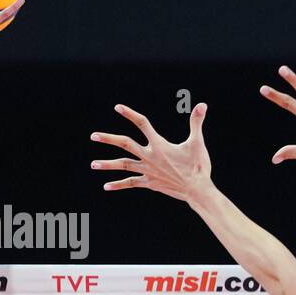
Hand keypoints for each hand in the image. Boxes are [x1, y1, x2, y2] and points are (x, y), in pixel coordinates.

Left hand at [90, 102, 211, 202]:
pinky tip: (106, 186)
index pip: (142, 124)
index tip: (117, 108)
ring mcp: (148, 170)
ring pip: (123, 165)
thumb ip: (196, 123)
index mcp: (159, 144)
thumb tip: (203, 105)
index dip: (130, 114)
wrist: (197, 190)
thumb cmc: (198, 166)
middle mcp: (150, 156)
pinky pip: (130, 183)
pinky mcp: (149, 183)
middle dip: (109, 139)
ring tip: (93, 164)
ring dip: (107, 164)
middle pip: (125, 144)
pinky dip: (118, 184)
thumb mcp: (197, 142)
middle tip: (93, 136)